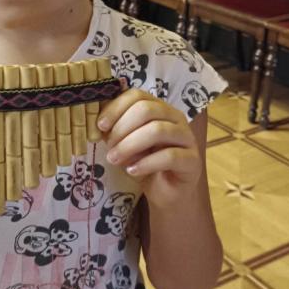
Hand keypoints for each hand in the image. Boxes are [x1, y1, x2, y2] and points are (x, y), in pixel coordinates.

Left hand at [97, 89, 201, 204]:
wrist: (165, 192)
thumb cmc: (144, 163)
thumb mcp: (123, 142)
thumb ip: (114, 127)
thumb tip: (96, 112)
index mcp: (159, 108)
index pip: (137, 95)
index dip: (116, 107)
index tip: (100, 125)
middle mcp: (175, 118)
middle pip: (147, 110)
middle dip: (122, 128)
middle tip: (109, 147)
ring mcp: (187, 138)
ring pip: (157, 130)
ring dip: (130, 145)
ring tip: (114, 160)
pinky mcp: (192, 160)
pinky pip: (169, 156)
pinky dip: (146, 163)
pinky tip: (132, 170)